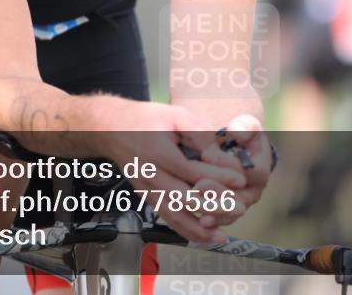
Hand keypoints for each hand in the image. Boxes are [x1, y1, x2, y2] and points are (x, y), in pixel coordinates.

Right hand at [93, 97, 245, 242]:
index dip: (217, 177)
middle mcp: (150, 176)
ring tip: (221, 236)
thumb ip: (196, 130)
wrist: (111, 130)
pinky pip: (166, 217)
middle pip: (183, 198)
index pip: (191, 171)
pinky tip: (202, 237)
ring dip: (198, 228)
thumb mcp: (173, 114)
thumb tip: (217, 151)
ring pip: (173, 215)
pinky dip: (184, 230)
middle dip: (213, 206)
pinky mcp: (146, 197)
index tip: (240, 180)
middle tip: (239, 208)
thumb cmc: (146, 119)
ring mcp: (146, 189)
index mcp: (158, 153)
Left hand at [193, 114, 271, 230]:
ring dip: (212, 210)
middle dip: (217, 192)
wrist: (235, 150)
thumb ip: (243, 127)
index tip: (206, 154)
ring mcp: (242, 204)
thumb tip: (236, 131)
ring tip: (194, 202)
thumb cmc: (239, 135)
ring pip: (229, 212)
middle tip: (198, 184)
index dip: (227, 163)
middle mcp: (254, 190)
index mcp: (260, 169)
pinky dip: (210, 219)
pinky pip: (221, 220)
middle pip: (239, 198)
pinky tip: (196, 217)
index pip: (247, 171)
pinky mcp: (229, 212)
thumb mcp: (244, 126)